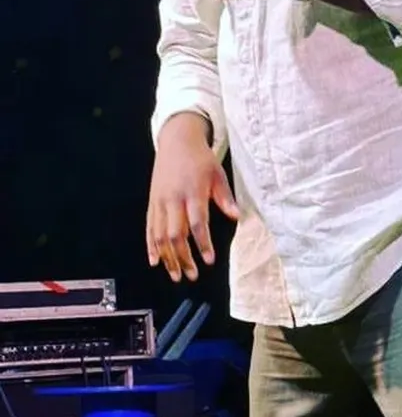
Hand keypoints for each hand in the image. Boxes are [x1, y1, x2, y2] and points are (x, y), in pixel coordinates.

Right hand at [146, 113, 239, 281]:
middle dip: (184, 257)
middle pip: (176, 234)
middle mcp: (173, 199)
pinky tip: (155, 261)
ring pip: (160, 235)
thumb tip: (237, 216)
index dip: (202, 243)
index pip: (197, 223)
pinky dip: (151, 246)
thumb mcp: (217, 174)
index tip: (209, 259)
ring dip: (168, 258)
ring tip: (176, 275)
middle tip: (193, 275)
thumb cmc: (200, 159)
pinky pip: (150, 228)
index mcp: (192, 192)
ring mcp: (160, 202)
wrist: (176, 141)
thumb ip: (225, 197)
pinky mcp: (152, 203)